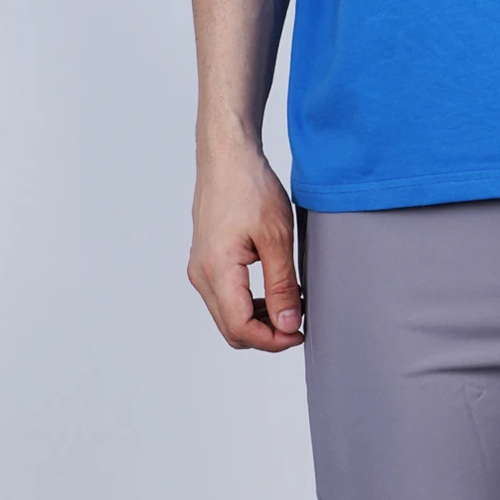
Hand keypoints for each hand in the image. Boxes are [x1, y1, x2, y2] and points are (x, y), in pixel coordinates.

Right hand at [187, 144, 302, 350]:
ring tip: (290, 304)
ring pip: (227, 317)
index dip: (273, 340)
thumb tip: (286, 324)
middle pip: (231, 329)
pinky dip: (249, 305)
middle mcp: (201, 274)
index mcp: (217, 270)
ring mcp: (200, 269)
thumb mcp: (277, 237)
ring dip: (259, 321)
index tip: (299, 332)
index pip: (240, 328)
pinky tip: (274, 291)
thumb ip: (282, 285)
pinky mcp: (205, 262)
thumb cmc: (250, 188)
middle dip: (266, 335)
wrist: (227, 158)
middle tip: (298, 322)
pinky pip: (225, 299)